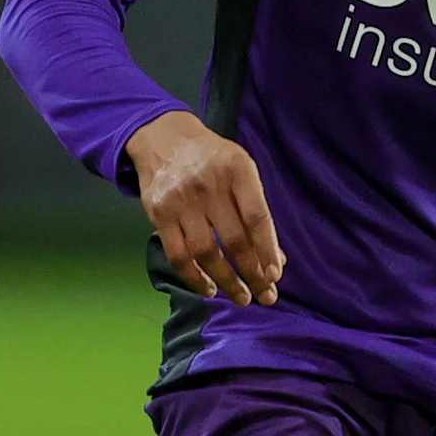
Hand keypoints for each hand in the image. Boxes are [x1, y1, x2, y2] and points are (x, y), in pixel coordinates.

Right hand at [125, 111, 283, 304]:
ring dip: (227, 281)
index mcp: (236, 170)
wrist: (164, 138)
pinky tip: (209, 289)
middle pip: (234, 240)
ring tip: (242, 298)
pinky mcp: (159, 215)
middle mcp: (208, 185)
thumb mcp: (241, 169)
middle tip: (266, 296)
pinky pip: (178, 256)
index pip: (257, 217)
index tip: (276, 274)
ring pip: (206, 253)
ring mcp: (181, 201)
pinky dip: (194, 278)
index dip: (268, 250)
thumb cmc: (212, 159)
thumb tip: (275, 259)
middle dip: (253, 274)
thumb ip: (257, 209)